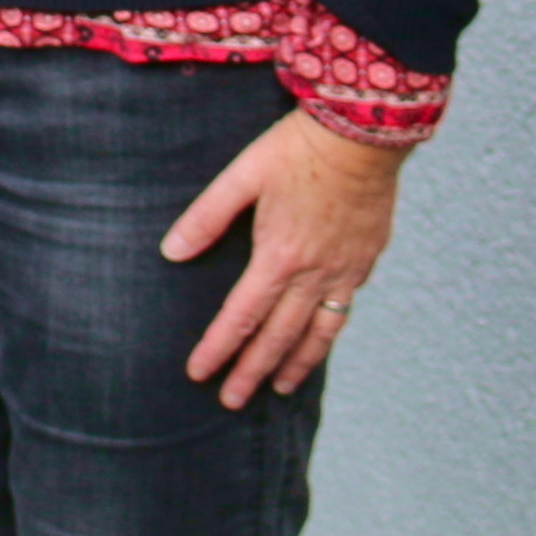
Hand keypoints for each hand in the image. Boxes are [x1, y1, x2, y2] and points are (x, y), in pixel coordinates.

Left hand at [163, 105, 403, 408]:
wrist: (364, 135)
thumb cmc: (298, 149)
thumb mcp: (242, 175)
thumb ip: (206, 217)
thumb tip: (170, 252)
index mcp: (278, 256)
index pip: (241, 316)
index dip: (218, 348)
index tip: (199, 374)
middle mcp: (313, 274)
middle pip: (278, 336)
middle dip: (251, 371)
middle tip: (231, 401)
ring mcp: (344, 271)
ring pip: (317, 334)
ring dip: (295, 365)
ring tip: (278, 388)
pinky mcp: (364, 262)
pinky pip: (343, 313)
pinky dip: (326, 337)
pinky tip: (317, 342)